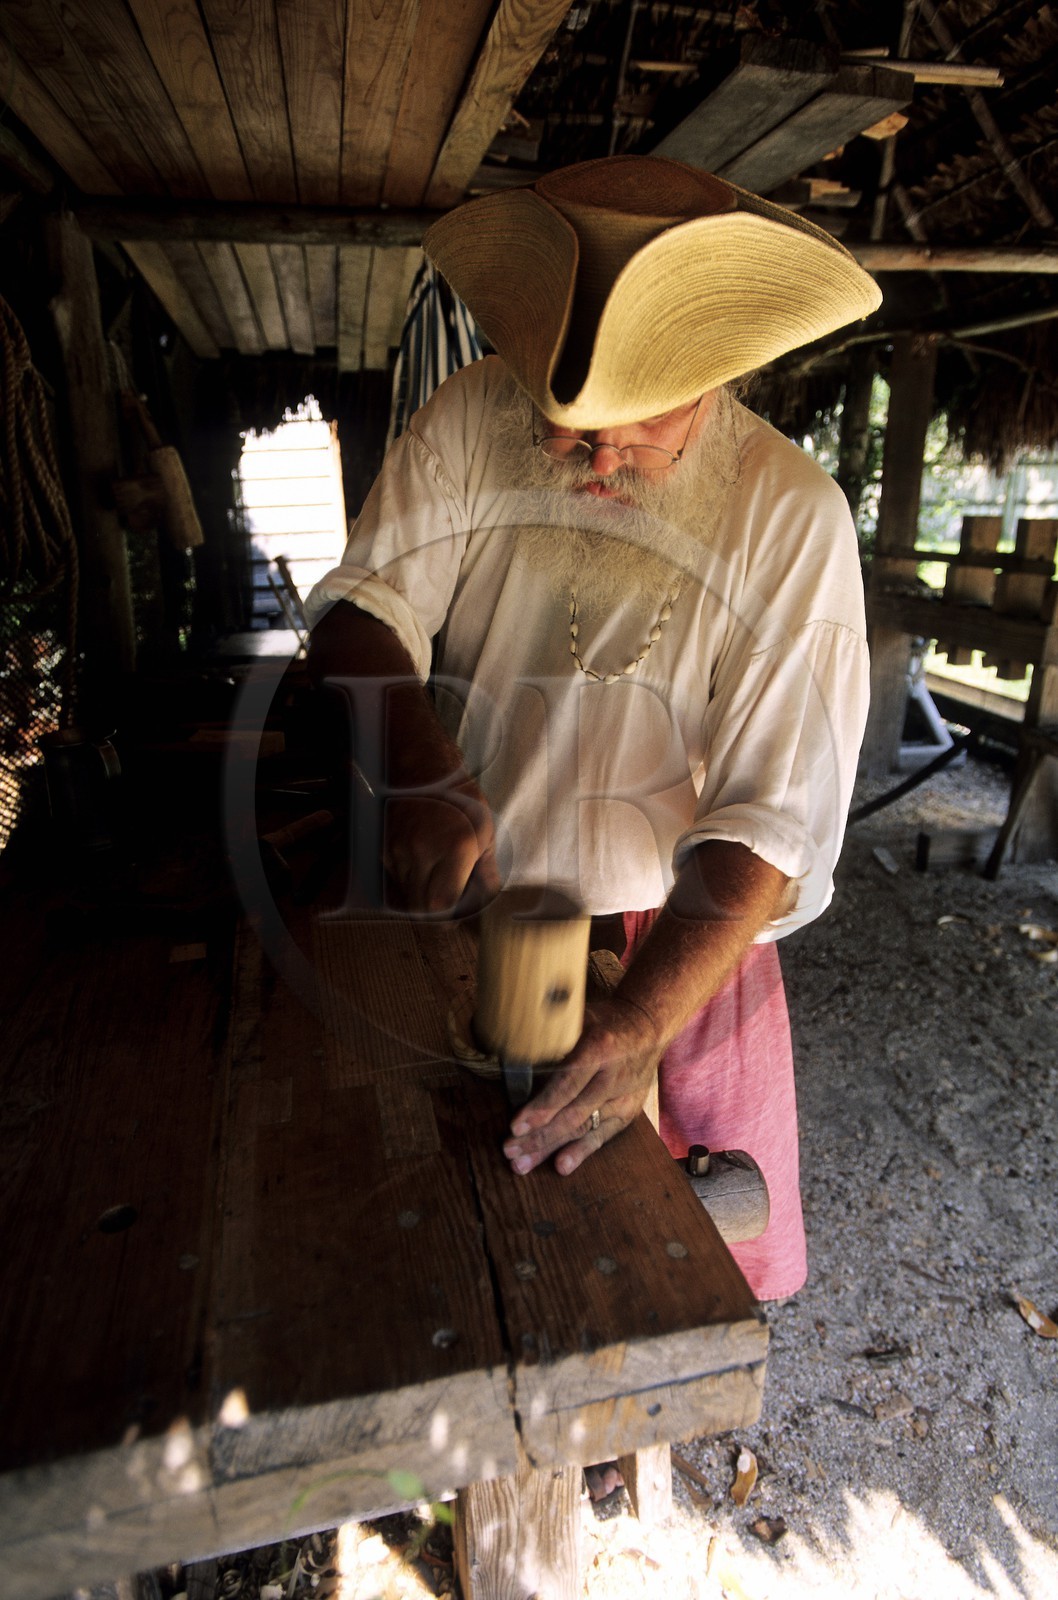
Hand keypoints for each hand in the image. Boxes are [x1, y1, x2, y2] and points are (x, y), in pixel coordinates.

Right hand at [384, 771, 499, 913]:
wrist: (423, 770)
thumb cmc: (461, 801)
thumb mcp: (485, 832)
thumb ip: (487, 871)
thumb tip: (486, 900)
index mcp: (456, 848)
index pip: (442, 904)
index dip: (447, 919)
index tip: (454, 919)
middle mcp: (424, 852)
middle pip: (421, 907)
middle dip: (434, 915)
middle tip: (446, 908)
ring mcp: (401, 851)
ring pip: (407, 896)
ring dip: (421, 897)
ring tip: (436, 881)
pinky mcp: (386, 849)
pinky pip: (396, 880)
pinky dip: (409, 882)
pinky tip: (422, 867)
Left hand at [501, 995, 661, 1176]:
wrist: (648, 1025)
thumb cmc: (605, 1020)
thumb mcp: (579, 1018)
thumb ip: (551, 1036)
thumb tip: (509, 1050)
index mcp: (599, 1049)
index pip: (567, 1085)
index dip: (541, 1108)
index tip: (516, 1126)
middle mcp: (612, 1077)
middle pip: (572, 1114)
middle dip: (538, 1136)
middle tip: (509, 1151)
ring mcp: (623, 1098)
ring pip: (584, 1129)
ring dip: (551, 1148)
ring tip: (523, 1164)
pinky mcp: (628, 1111)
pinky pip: (603, 1136)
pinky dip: (581, 1151)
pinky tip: (562, 1166)